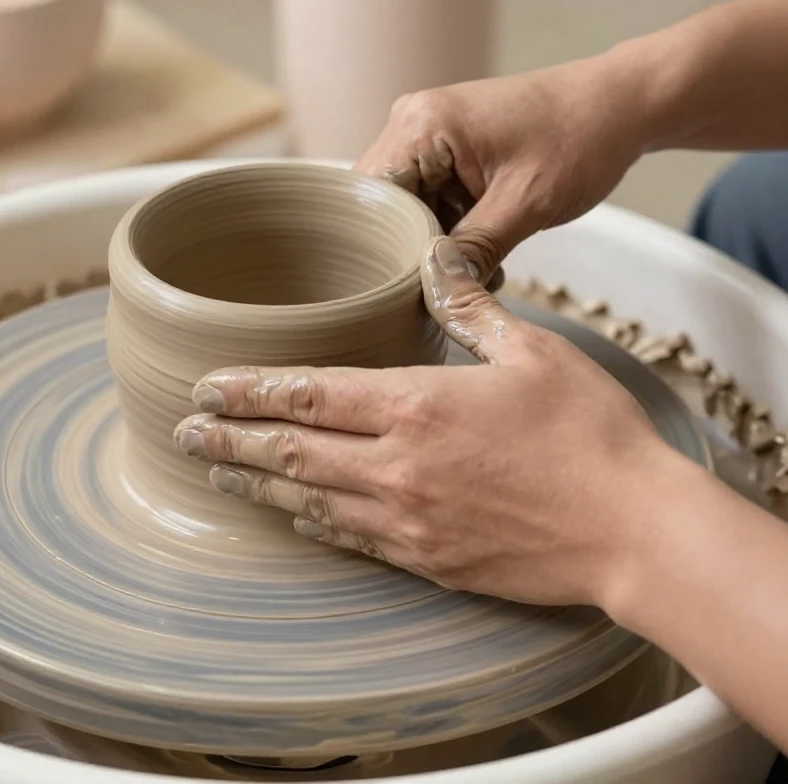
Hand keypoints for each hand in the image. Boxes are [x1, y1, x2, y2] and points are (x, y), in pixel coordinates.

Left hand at [174, 236, 686, 609]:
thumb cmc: (589, 435)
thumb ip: (470, 305)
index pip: (309, 392)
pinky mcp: (429, 560)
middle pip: (292, 451)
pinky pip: (352, 539)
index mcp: (417, 405)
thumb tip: (435, 258)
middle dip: (232, 439)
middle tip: (184, 434)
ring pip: (310, 500)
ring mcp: (408, 520)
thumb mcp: (534, 350)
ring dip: (258, 484)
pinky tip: (292, 516)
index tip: (205, 386)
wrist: (634, 531)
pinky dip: (312, 523)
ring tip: (216, 472)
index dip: (250, 389)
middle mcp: (397, 466)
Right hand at [355, 53, 653, 282]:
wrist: (621, 104)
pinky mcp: (447, 144)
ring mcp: (428, 130)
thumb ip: (472, 249)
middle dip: (410, 246)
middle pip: (382, 202)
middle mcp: (412, 121)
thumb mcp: (526, 205)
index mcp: (422, 125)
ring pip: (405, 204)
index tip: (411, 286)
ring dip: (432, 240)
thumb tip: (434, 290)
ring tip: (474, 268)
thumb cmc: (581, 140)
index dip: (385, 246)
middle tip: (444, 286)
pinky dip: (448, 226)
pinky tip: (480, 250)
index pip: (370, 198)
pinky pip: (428, 194)